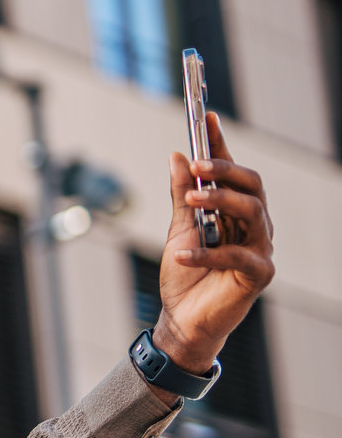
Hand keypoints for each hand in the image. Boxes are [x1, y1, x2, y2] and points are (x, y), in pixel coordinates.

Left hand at [152, 111, 274, 379]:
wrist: (182, 319)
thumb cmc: (184, 275)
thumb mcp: (179, 230)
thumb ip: (182, 196)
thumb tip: (178, 156)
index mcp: (234, 211)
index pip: (232, 172)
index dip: (221, 145)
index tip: (206, 117)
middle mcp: (253, 225)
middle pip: (251, 186)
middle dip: (226, 171)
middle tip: (198, 166)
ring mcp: (259, 248)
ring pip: (253, 211)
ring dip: (220, 202)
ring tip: (191, 201)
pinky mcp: (258, 274)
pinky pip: (238, 255)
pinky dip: (207, 253)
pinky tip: (183, 254)